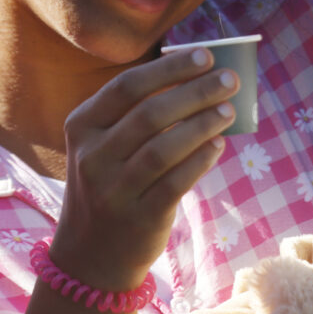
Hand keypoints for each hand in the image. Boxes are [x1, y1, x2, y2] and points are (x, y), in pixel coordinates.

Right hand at [52, 47, 237, 290]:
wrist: (89, 257)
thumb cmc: (109, 185)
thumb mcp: (103, 147)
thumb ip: (136, 114)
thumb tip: (198, 77)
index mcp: (82, 127)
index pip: (127, 86)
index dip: (169, 68)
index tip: (204, 56)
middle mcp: (92, 157)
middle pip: (150, 113)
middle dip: (195, 91)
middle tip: (230, 79)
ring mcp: (113, 190)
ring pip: (164, 148)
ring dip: (203, 123)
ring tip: (229, 110)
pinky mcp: (138, 218)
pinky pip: (176, 182)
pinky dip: (201, 159)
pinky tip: (218, 145)